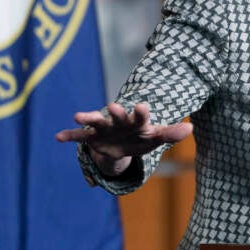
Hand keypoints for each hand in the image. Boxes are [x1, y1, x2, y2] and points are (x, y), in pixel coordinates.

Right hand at [55, 102, 192, 175]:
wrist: (124, 144)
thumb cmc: (142, 138)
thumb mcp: (156, 138)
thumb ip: (171, 133)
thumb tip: (191, 128)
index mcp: (137, 122)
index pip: (141, 116)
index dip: (142, 112)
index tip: (144, 106)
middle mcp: (119, 122)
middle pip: (118, 116)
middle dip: (116, 112)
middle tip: (114, 106)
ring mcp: (104, 128)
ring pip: (96, 122)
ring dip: (88, 118)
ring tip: (78, 115)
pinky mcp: (92, 137)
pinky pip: (80, 136)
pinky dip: (70, 136)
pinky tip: (58, 137)